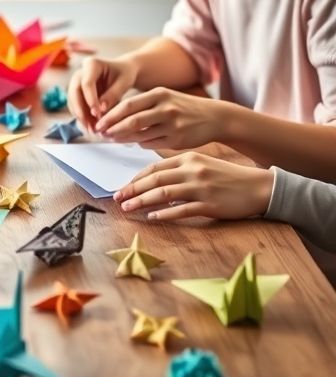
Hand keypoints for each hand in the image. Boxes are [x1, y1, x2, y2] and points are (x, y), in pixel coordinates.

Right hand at [68, 57, 137, 130]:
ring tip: (93, 130)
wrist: (122, 72)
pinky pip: (75, 106)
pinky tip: (92, 127)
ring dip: (81, 116)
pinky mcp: (76, 93)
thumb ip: (113, 94)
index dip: (90, 100)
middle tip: (91, 126)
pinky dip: (82, 117)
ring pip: (72, 101)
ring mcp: (76, 83)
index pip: (86, 83)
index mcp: (92, 64)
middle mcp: (79, 72)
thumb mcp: (124, 82)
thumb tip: (101, 110)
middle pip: (74, 92)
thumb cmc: (125, 74)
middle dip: (81, 111)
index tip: (98, 114)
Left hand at [95, 87, 225, 148]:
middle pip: (132, 120)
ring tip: (112, 138)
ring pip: (140, 134)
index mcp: (159, 94)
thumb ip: (143, 105)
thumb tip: (115, 116)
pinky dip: (139, 143)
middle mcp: (165, 108)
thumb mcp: (165, 97)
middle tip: (100, 133)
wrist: (214, 117)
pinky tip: (134, 142)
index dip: (111, 115)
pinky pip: (151, 143)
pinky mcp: (177, 139)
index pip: (128, 105)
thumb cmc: (183, 107)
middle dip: (113, 128)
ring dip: (123, 138)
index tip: (99, 122)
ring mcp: (172, 125)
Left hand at [114, 151, 274, 220]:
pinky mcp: (209, 205)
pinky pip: (182, 210)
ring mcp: (201, 188)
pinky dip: (165, 214)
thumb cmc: (227, 177)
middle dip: (132, 190)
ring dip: (142, 201)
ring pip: (164, 194)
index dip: (135, 178)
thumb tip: (153, 179)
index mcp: (188, 159)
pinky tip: (152, 218)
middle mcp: (192, 171)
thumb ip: (179, 169)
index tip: (122, 187)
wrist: (259, 187)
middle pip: (155, 180)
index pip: (154, 168)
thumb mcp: (202, 164)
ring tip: (128, 208)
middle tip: (117, 198)